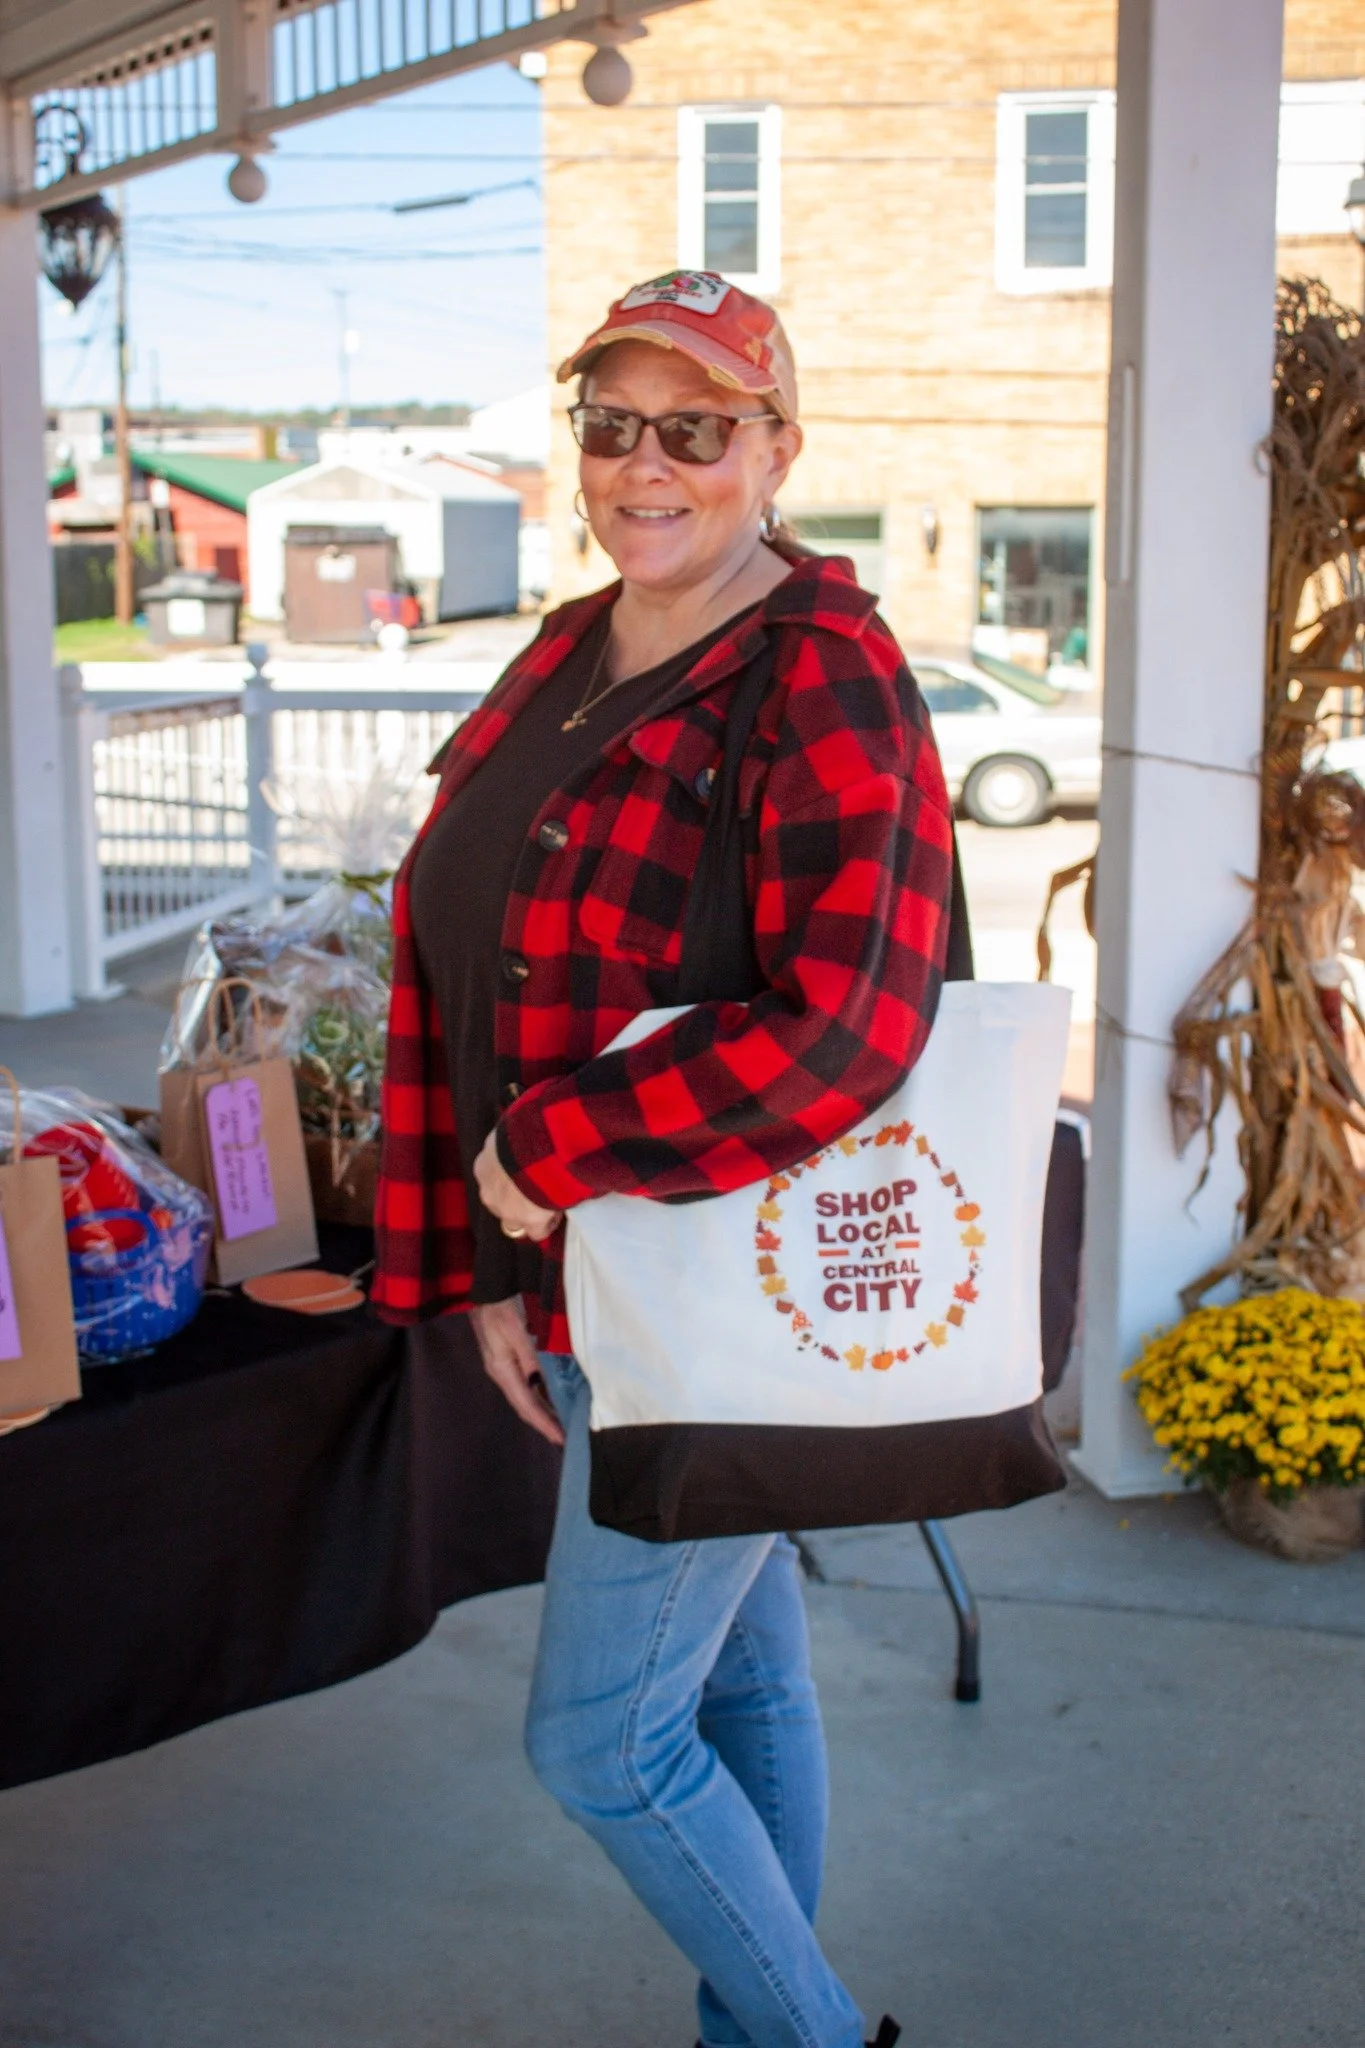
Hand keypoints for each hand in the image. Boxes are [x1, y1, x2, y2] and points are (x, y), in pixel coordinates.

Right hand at [468, 1297, 564, 1446]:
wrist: (488, 1292)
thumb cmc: (501, 1308)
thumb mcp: (515, 1329)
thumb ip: (528, 1356)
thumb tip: (538, 1383)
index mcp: (502, 1370)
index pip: (525, 1405)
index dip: (543, 1423)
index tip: (560, 1438)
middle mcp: (502, 1375)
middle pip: (524, 1407)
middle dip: (543, 1424)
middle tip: (565, 1440)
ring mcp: (503, 1370)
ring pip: (525, 1399)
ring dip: (542, 1414)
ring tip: (561, 1426)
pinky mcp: (508, 1363)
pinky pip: (525, 1388)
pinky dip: (539, 1399)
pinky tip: (551, 1402)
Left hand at [473, 1128, 562, 1242]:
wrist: (538, 1148)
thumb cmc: (525, 1130)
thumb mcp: (512, 1127)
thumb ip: (513, 1135)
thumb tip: (525, 1126)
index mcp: (483, 1166)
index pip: (493, 1177)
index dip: (510, 1177)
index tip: (528, 1171)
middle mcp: (489, 1191)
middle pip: (501, 1201)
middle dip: (516, 1198)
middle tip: (539, 1187)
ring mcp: (507, 1210)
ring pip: (516, 1220)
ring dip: (530, 1213)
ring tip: (551, 1202)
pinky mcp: (528, 1221)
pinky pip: (538, 1231)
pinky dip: (547, 1225)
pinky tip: (559, 1215)